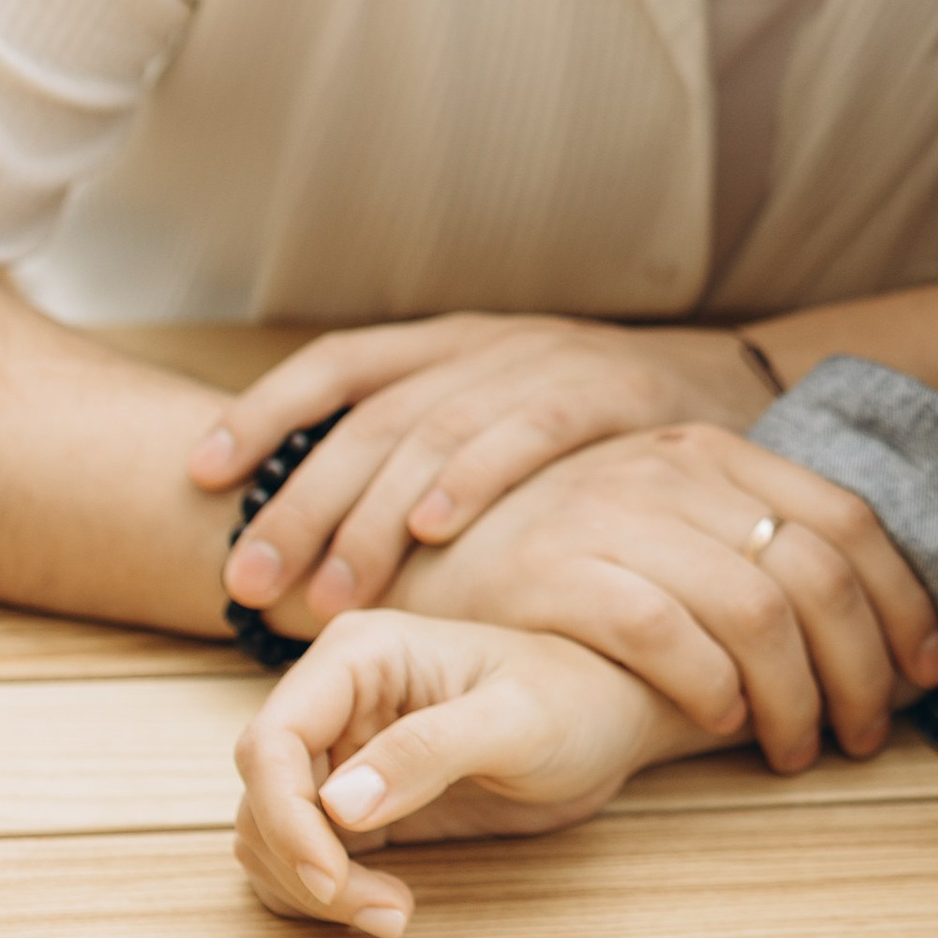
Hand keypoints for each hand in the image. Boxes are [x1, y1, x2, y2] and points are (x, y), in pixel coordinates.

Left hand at [194, 313, 776, 628]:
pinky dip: (477, 478)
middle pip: (372, 414)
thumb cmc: (598, 434)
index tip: (198, 474)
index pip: (337, 363)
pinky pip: (531, 431)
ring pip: (437, 429)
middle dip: (301, 497)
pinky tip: (435, 532)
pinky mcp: (615, 393)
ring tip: (331, 595)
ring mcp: (552, 361)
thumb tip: (305, 529)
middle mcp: (489, 342)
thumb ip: (421, 455)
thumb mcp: (501, 422)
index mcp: (450, 343)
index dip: (263, 411)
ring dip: (373, 514)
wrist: (739, 386)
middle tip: (250, 580)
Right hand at [233, 610, 682, 937]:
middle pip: (261, 796)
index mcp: (359, 655)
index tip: (331, 879)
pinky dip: (322, 896)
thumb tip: (335, 804)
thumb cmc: (574, 700)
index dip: (283, 816)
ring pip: (267, 834)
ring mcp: (339, 753)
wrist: (608, 720)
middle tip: (382, 910)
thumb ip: (429, 751)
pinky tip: (384, 909)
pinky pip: (298, 858)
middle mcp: (334, 700)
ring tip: (393, 913)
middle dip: (301, 863)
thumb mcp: (516, 721)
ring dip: (311, 889)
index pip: (270, 741)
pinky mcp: (355, 805)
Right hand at [387, 423, 937, 772]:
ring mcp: (613, 511)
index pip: (850, 522)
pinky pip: (666, 632)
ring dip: (794, 697)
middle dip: (861, 668)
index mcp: (717, 450)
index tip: (926, 673)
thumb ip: (757, 556)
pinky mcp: (556, 567)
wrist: (425, 553)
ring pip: (755, 610)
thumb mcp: (672, 529)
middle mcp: (673, 468)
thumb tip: (881, 634)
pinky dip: (709, 688)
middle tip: (865, 734)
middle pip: (817, 574)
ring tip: (796, 749)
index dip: (903, 606)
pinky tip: (721, 726)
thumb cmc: (571, 560)